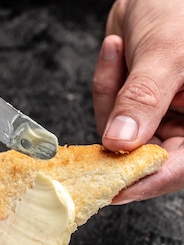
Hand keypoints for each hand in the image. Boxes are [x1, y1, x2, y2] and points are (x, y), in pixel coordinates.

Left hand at [93, 0, 183, 202]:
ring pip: (117, 138)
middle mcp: (183, 129)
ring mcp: (159, 122)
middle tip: (106, 98)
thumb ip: (142, 98)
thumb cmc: (181, 10)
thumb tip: (119, 142)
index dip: (143, 182)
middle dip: (116, 128)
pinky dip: (105, 83)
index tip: (111, 189)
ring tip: (120, 49)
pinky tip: (116, 48)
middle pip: (141, 159)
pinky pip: (108, 114)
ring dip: (109, 95)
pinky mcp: (136, 112)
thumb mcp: (167, 53)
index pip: (175, 169)